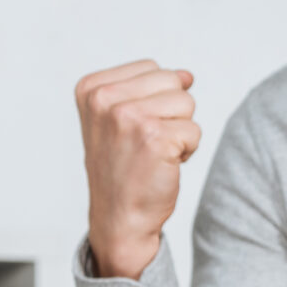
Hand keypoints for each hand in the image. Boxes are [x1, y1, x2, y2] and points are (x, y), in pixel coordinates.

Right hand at [76, 60, 199, 277]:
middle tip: (145, 143)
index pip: (151, 68)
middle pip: (171, 80)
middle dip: (170, 113)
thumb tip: (187, 75)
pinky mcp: (154, 136)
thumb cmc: (123, 170)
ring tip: (153, 153)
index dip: (153, 100)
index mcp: (91, 88)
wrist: (119, 218)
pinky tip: (162, 165)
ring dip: (179, 131)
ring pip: (187, 102)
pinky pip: (195, 130)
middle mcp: (104, 99)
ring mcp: (128, 116)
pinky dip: (187, 150)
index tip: (130, 130)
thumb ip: (150, 89)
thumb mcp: (123, 119)